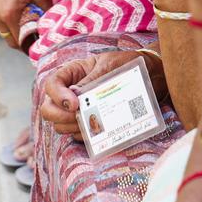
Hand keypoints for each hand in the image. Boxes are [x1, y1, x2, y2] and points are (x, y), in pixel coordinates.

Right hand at [0, 0, 52, 48]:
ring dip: (15, 33)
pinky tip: (21, 17)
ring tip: (30, 28)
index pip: (19, 42)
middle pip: (10, 40)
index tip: (41, 47)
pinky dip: (9, 24)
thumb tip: (51, 29)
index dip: (30, 46)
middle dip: (23, 42)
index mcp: (9, 14)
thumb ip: (46, 14)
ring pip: (3, 32)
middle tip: (37, 40)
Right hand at [39, 49, 166, 140]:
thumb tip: (76, 96)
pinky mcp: (91, 122)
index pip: (51, 84)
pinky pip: (78, 135)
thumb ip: (92, 80)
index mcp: (74, 73)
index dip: (57, 96)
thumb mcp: (110, 66)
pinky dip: (85, 136)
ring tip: (93, 123)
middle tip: (79, 117)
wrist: (153, 75)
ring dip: (73, 127)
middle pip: (49, 109)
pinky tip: (100, 131)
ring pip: (61, 125)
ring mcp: (80, 109)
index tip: (75, 104)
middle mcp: (72, 92)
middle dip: (60, 116)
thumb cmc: (130, 64)